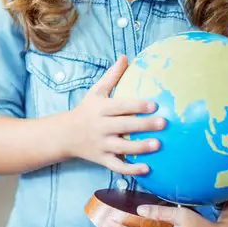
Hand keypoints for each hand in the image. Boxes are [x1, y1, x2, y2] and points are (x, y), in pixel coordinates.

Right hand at [60, 56, 166, 175]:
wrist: (64, 135)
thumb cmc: (85, 111)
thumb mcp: (95, 92)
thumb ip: (112, 76)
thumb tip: (125, 57)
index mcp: (101, 109)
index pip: (120, 107)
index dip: (137, 106)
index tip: (154, 105)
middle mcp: (101, 127)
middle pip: (124, 126)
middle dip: (144, 125)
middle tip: (163, 123)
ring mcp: (101, 145)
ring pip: (122, 148)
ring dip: (140, 148)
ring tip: (158, 144)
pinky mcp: (102, 159)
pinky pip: (117, 166)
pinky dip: (131, 170)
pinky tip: (147, 169)